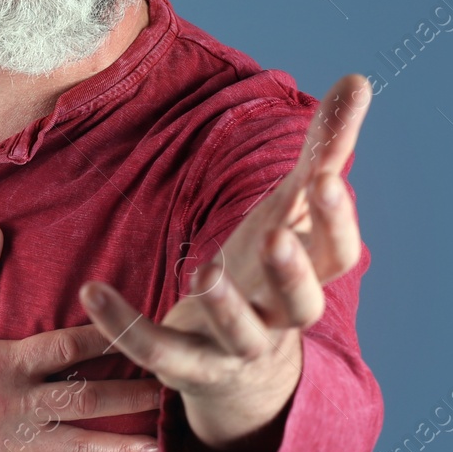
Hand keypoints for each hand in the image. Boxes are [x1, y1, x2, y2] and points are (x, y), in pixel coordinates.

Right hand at [0, 224, 163, 451]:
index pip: (66, 348)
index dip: (107, 340)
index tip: (141, 333)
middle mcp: (9, 405)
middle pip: (84, 401)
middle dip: (130, 396)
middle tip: (169, 391)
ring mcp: (4, 444)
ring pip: (73, 448)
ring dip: (118, 448)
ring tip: (156, 446)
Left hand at [78, 73, 370, 448]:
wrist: (240, 373)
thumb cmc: (269, 271)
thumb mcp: (290, 209)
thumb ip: (323, 148)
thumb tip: (360, 78)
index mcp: (311, 277)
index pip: (338, 255)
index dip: (334, 220)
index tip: (323, 177)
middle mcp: (281, 317)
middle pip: (302, 304)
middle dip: (290, 272)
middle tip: (274, 236)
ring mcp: (235, 347)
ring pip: (238, 336)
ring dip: (223, 306)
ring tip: (203, 270)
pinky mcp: (185, 364)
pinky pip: (156, 350)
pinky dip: (123, 326)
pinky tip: (92, 290)